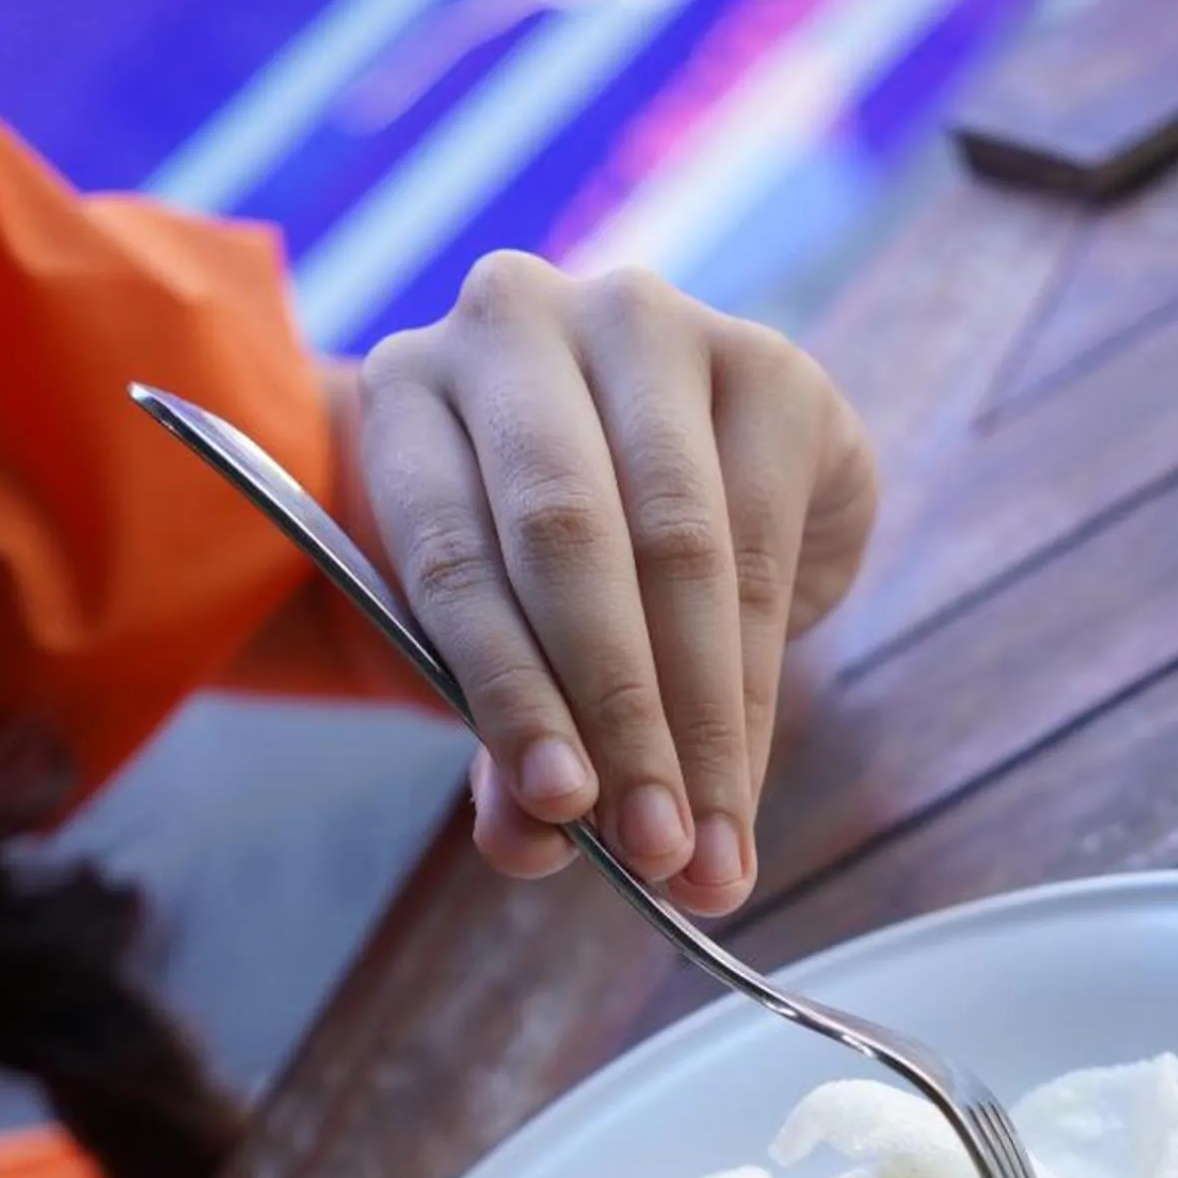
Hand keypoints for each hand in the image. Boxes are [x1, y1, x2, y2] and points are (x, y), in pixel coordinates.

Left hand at [354, 254, 877, 914]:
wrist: (680, 471)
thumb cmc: (554, 574)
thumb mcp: (509, 654)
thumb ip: (508, 744)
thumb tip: (532, 845)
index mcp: (411, 390)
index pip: (451, 552)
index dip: (508, 693)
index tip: (559, 814)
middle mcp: (516, 324)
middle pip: (567, 538)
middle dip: (618, 717)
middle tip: (654, 852)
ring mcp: (647, 325)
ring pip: (679, 546)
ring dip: (700, 720)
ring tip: (706, 852)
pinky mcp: (766, 362)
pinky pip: (764, 542)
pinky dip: (755, 687)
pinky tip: (746, 786)